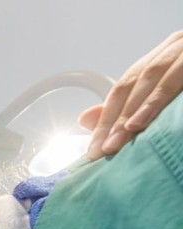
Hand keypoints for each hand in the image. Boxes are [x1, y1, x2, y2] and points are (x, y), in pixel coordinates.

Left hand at [84, 30, 182, 158]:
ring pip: (153, 77)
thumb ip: (134, 104)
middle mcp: (175, 47)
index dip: (105, 117)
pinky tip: (142, 121)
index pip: (124, 86)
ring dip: (134, 111)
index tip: (92, 149)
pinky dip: (157, 100)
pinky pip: (176, 78)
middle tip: (100, 151)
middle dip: (113, 118)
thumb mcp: (169, 94)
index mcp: (164, 56)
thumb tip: (85, 119)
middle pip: (133, 82)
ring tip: (118, 139)